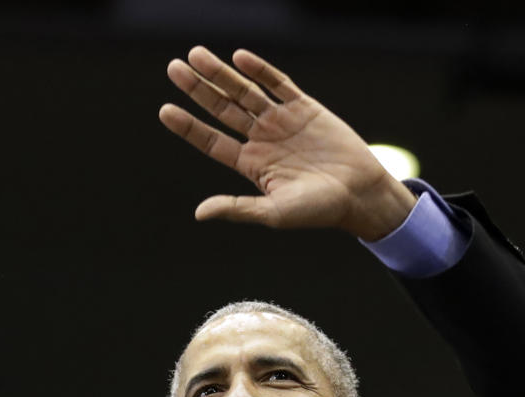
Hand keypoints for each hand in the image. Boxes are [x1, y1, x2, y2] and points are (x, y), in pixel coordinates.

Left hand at [159, 46, 416, 240]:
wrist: (359, 193)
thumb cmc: (317, 211)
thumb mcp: (273, 213)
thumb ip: (236, 208)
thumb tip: (199, 213)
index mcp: (252, 165)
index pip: (212, 142)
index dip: (189, 127)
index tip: (165, 110)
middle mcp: (262, 140)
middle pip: (222, 109)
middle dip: (198, 89)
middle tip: (173, 68)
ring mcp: (282, 121)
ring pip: (245, 91)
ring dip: (221, 74)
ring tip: (195, 55)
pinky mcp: (305, 107)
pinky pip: (279, 83)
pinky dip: (260, 70)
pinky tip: (239, 59)